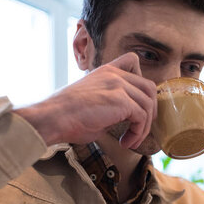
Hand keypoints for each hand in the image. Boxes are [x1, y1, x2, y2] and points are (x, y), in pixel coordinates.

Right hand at [14, 52, 156, 148]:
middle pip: (149, 87)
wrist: (53, 118)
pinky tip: (125, 142)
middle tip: (139, 129)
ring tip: (131, 140)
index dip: (141, 82)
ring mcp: (118, 85)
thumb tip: (129, 117)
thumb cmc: (68, 116)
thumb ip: (114, 104)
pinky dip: (138, 133)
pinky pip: (142, 117)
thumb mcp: (96, 103)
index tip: (136, 104)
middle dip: (149, 111)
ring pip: (148, 104)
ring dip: (144, 127)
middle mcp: (114, 74)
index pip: (133, 62)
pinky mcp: (121, 100)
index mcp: (106, 71)